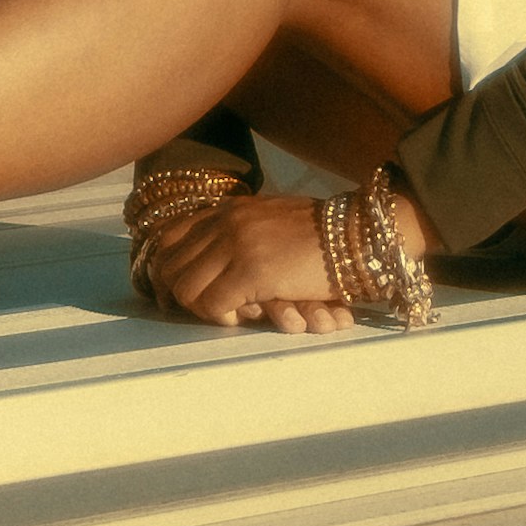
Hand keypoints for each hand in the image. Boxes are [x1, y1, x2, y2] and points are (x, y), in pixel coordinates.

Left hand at [130, 182, 358, 333]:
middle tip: (201, 310)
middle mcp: (225, 222)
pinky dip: (220, 317)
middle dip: (178, 294)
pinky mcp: (253, 271)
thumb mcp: (270, 221)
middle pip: (169, 265)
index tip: (178, 293)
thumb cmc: (320, 235)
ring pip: (185, 287)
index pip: (169, 239)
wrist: (357, 234)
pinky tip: (241, 316)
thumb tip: (212, 260)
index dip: (167, 270)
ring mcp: (237, 244)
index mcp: (228, 209)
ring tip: (225, 313)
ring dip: (200, 307)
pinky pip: (212, 304)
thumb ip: (239, 231)